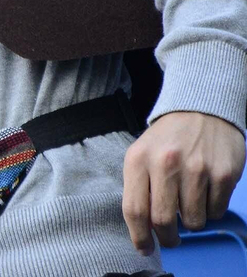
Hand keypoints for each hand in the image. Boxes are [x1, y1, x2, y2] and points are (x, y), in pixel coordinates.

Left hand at [123, 111, 244, 252]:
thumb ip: (139, 187)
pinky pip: (216, 212)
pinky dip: (210, 210)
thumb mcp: (142, 154)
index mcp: (138, 159)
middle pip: (163, 221)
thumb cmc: (167, 139)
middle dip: (167, 238)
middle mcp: (165, 164)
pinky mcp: (223, 174)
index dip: (139, 236)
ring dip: (191, 222)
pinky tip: (206, 192)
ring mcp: (197, 169)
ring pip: (193, 221)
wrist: (200, 109)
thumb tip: (143, 228)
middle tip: (170, 238)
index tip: (144, 249)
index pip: (134, 209)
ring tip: (189, 204)